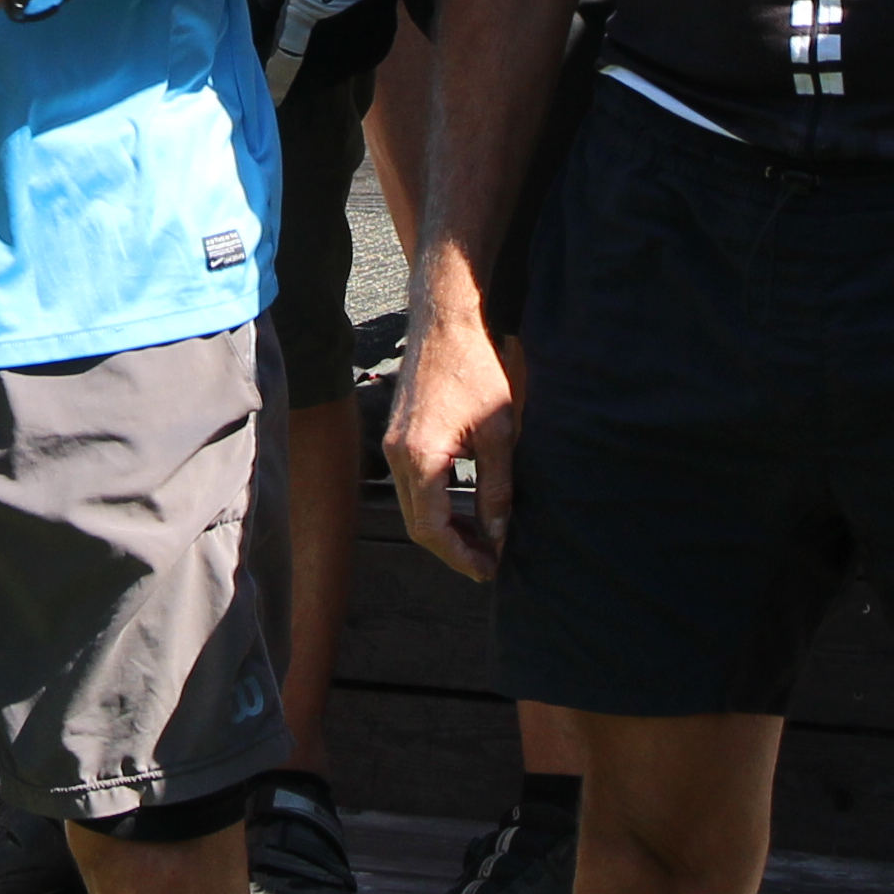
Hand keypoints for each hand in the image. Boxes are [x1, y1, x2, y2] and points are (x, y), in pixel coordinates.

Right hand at [382, 303, 519, 580]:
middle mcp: (397, 456)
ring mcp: (394, 446)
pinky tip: (465, 508)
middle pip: (418, 525)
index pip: (433, 529)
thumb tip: (499, 534)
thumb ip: (498, 488)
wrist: (444, 322)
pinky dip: (437, 506)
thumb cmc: (475, 370)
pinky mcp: (399, 437)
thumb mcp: (498, 433)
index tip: (491, 570)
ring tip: (482, 542)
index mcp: (420, 457)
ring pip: (413, 507)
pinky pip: (413, 486)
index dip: (462, 556)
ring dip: (445, 530)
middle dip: (453, 550)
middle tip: (489, 564)